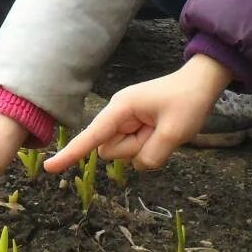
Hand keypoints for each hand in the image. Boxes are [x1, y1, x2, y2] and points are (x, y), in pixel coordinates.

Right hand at [45, 55, 233, 173]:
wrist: (202, 83)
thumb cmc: (188, 101)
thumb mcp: (174, 133)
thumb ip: (151, 156)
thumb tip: (138, 165)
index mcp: (121, 108)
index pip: (91, 136)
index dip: (71, 153)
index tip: (49, 168)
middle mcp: (118, 114)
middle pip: (110, 149)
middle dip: (133, 149)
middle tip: (159, 132)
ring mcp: (126, 120)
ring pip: (123, 151)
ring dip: (143, 148)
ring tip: (163, 129)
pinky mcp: (135, 126)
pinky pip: (135, 148)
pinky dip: (149, 146)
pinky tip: (162, 131)